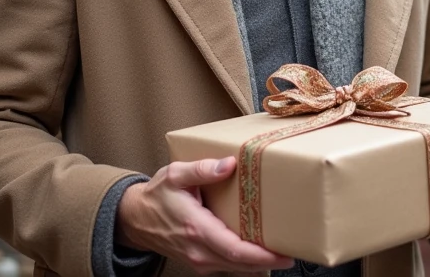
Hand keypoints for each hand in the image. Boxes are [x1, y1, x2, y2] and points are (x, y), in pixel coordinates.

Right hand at [116, 157, 293, 273]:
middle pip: (240, 264)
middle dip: (269, 261)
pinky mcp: (200, 262)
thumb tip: (229, 164)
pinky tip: (260, 252)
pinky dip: (246, 263)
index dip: (261, 255)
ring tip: (284, 251)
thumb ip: (201, 169)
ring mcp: (199, 260)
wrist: (135, 219)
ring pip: (236, 268)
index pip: (234, 249)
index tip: (284, 254)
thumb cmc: (157, 196)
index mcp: (196, 228)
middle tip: (294, 251)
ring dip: (259, 264)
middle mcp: (199, 250)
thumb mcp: (175, 174)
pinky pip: (228, 267)